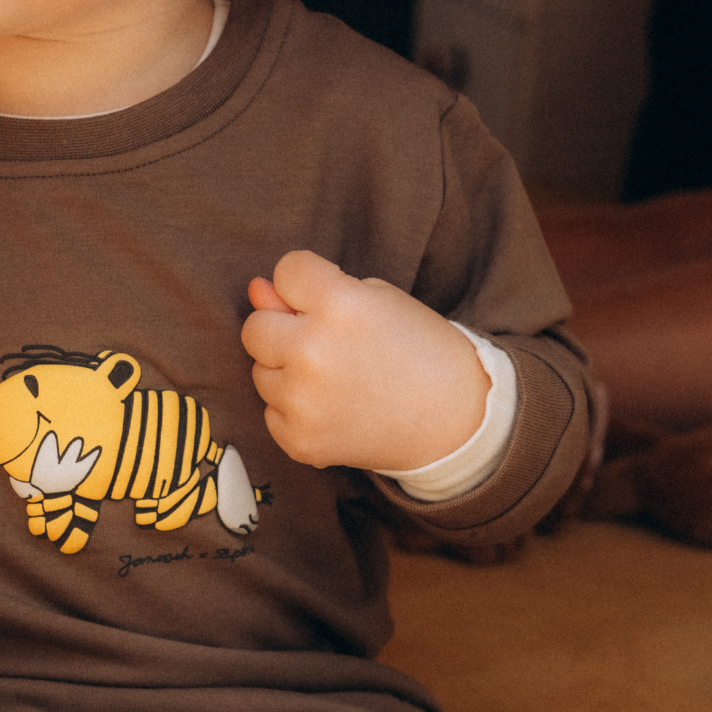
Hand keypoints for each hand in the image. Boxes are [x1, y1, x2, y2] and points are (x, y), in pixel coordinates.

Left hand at [240, 250, 488, 470]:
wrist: (455, 421)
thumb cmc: (418, 351)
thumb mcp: (376, 301)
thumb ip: (308, 292)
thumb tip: (255, 289)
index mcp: (339, 305)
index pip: (286, 271)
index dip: (305, 283)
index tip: (329, 299)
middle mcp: (312, 351)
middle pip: (255, 327)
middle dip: (283, 329)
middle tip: (325, 344)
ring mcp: (303, 401)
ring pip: (260, 372)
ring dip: (288, 371)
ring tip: (337, 379)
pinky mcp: (298, 440)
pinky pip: (271, 412)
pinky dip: (296, 410)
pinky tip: (335, 409)